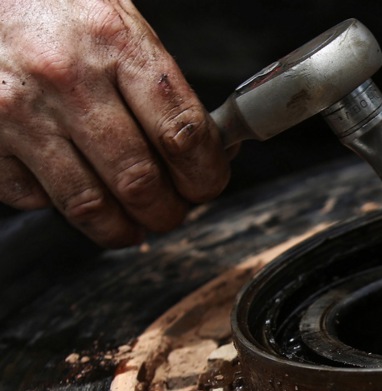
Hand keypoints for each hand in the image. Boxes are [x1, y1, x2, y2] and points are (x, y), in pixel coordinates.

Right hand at [0, 0, 228, 247]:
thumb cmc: (53, 5)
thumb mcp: (119, 23)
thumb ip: (160, 86)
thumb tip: (211, 149)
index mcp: (115, 42)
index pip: (182, 133)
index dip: (206, 175)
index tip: (207, 186)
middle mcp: (67, 78)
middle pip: (139, 180)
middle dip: (167, 212)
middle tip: (171, 212)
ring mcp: (19, 111)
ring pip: (88, 204)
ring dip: (120, 227)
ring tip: (131, 224)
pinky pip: (33, 198)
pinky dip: (59, 205)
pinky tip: (71, 186)